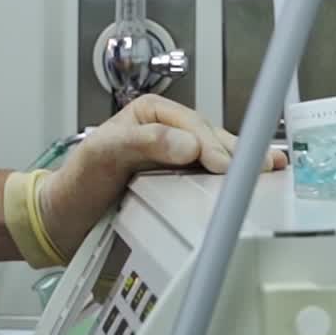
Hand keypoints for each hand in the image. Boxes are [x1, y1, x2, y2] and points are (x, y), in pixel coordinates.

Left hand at [38, 95, 286, 259]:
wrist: (65, 219)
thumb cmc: (77, 182)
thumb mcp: (101, 154)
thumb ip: (140, 142)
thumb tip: (184, 142)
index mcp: (149, 115)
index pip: (191, 124)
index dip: (209, 143)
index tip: (222, 165)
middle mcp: (166, 132)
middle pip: (212, 139)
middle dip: (236, 154)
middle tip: (262, 170)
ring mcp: (176, 159)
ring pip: (217, 158)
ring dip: (242, 167)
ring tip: (270, 175)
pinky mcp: (179, 184)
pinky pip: (210, 179)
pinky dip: (232, 182)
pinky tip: (255, 185)